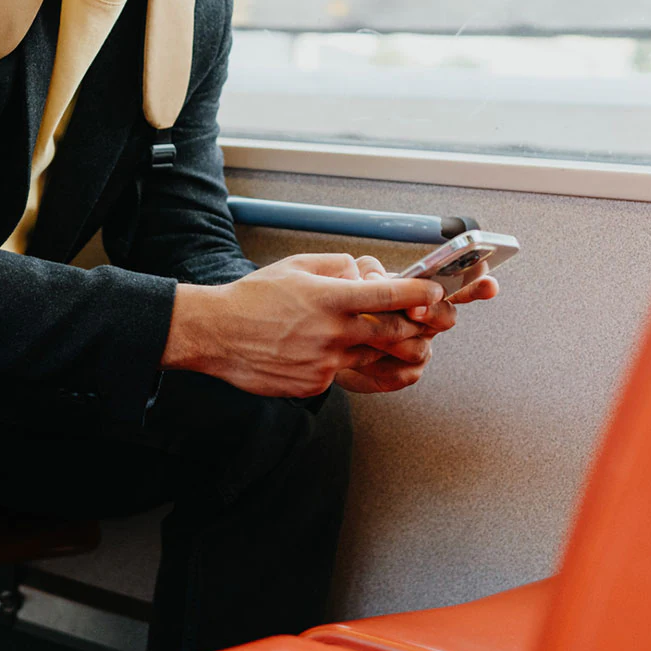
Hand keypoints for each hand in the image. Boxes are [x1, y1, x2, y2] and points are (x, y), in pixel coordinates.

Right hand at [164, 253, 444, 397]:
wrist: (216, 334)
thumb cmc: (252, 298)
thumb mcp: (295, 266)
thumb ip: (337, 266)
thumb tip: (366, 274)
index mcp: (329, 298)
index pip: (389, 296)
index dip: (419, 295)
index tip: (433, 293)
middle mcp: (332, 333)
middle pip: (393, 334)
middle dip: (412, 327)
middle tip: (416, 320)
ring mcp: (325, 363)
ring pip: (371, 356)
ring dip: (377, 346)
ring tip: (356, 332)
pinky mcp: (315, 384)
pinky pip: (343, 373)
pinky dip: (341, 360)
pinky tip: (316, 349)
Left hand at [332, 257, 500, 392]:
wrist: (325, 342)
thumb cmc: (345, 306)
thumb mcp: (353, 278)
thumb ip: (368, 270)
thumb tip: (376, 278)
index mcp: (421, 294)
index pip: (457, 286)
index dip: (476, 285)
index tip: (490, 284)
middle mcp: (427, 321)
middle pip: (447, 317)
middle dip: (432, 312)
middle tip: (413, 309)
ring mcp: (419, 348)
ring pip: (421, 348)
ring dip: (391, 341)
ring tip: (364, 335)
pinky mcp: (404, 374)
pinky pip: (402, 373)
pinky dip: (377, 366)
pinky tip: (359, 360)